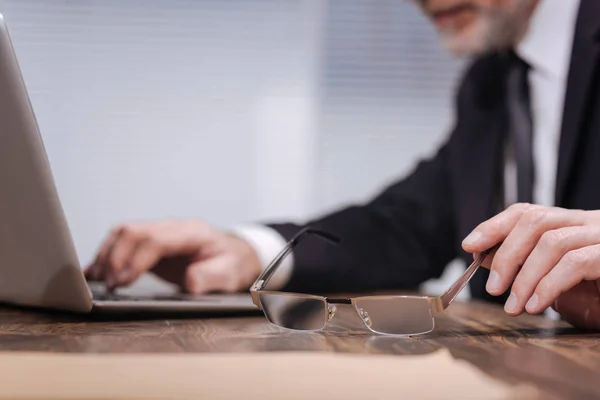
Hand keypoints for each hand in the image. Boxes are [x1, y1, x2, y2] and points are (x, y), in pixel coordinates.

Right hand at [84, 219, 261, 293]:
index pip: (155, 239)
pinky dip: (108, 255)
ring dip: (108, 254)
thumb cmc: (233, 264)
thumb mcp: (230, 273)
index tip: (122, 281)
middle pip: (134, 232)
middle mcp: (173, 228)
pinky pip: (125, 243)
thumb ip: (211, 277)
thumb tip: (190, 281)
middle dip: (116, 257)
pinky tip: (95, 272)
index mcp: (192, 233)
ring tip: (98, 279)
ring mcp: (161, 233)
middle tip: (109, 285)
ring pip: (125, 233)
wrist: (237, 255)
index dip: (135, 260)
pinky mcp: (153, 244)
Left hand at [461, 203, 599, 329]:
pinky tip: (537, 304)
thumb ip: (526, 267)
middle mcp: (590, 222)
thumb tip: (485, 259)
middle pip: (536, 221)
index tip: (470, 245)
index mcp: (573, 224)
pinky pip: (576, 262)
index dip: (494, 225)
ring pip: (553, 241)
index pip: (527, 211)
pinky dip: (549, 284)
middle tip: (493, 288)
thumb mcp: (556, 282)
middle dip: (506, 254)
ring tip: (513, 305)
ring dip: (525, 276)